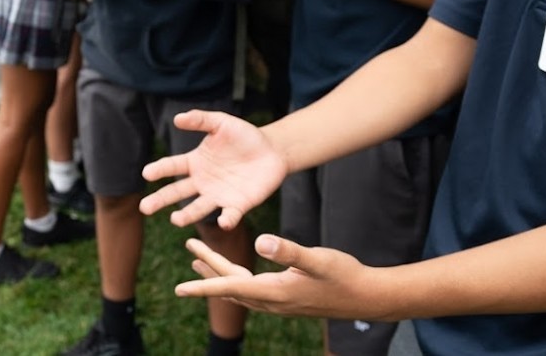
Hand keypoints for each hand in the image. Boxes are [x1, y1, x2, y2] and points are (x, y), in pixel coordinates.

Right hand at [140, 109, 286, 229]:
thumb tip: (177, 119)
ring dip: (187, 215)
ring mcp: (219, 195)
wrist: (272, 150)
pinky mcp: (238, 205)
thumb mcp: (221, 123)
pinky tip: (222, 222)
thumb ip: (200, 120)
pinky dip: (226, 220)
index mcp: (195, 162)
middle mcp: (202, 182)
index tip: (146, 173)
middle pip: (177, 192)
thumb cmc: (244, 135)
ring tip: (176, 220)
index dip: (159, 169)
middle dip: (161, 199)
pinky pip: (230, 215)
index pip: (172, 166)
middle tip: (144, 208)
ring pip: (198, 208)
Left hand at [174, 234, 391, 320]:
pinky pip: (251, 292)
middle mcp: (272, 301)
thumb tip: (260, 241)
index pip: (229, 287)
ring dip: (218, 275)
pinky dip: (235, 281)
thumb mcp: (317, 259)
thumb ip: (289, 251)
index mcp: (274, 292)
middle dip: (206, 270)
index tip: (178, 288)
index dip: (202, 286)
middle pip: (230, 285)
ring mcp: (279, 303)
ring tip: (198, 263)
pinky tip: (234, 274)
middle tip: (188, 247)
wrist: (367, 297)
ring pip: (239, 290)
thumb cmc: (345, 275)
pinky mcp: (286, 299)